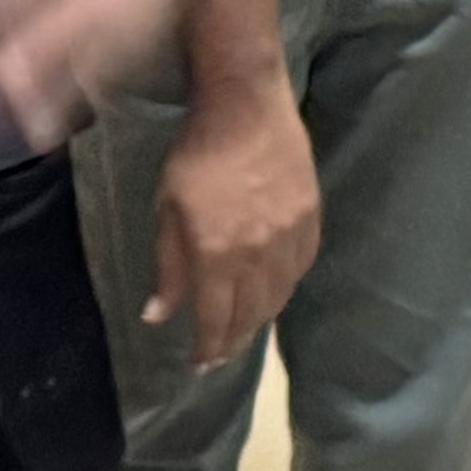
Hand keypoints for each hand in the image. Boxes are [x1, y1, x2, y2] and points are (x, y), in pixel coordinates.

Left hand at [150, 84, 319, 364]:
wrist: (246, 105)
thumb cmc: (195, 154)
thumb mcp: (168, 209)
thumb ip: (169, 267)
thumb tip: (159, 317)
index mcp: (218, 252)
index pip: (217, 319)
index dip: (209, 348)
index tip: (199, 364)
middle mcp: (260, 253)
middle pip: (252, 315)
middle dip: (234, 340)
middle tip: (220, 353)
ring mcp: (291, 235)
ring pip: (281, 296)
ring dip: (261, 318)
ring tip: (246, 328)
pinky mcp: (312, 218)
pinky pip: (302, 267)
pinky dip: (287, 286)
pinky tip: (275, 290)